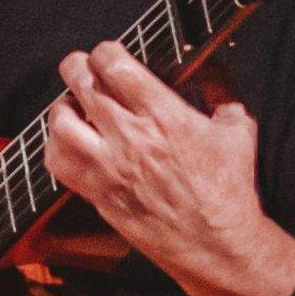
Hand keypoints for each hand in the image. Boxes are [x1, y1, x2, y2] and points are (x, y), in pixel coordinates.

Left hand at [42, 45, 294, 295]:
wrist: (216, 244)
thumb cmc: (228, 190)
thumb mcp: (238, 129)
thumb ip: (221, 91)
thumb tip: (209, 68)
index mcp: (164, 116)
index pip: (115, 65)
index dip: (105, 51)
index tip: (108, 53)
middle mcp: (130, 138)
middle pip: (81, 84)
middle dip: (77, 67)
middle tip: (82, 67)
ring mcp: (108, 167)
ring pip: (60, 122)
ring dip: (62, 107)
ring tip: (73, 105)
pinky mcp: (97, 193)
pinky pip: (57, 162)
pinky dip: (56, 145)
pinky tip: (70, 141)